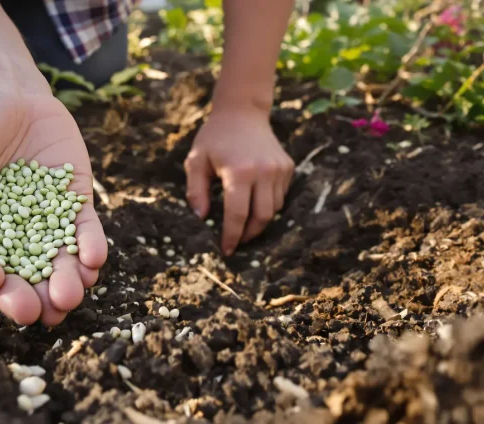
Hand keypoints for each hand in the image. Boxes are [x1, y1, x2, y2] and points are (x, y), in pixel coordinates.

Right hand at [0, 77, 106, 325]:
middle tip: (36, 312)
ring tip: (69, 295)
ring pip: (55, 261)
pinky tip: (93, 260)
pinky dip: (89, 246)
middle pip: (17, 273)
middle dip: (27, 295)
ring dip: (64, 282)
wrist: (2, 88)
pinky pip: (84, 230)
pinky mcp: (74, 203)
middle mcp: (6, 235)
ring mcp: (44, 221)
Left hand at [184, 106, 293, 254]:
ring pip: (274, 209)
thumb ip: (196, 191)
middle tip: (236, 241)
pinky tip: (254, 202)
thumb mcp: (196, 161)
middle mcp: (263, 171)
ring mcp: (279, 169)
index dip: (232, 236)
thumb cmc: (214, 137)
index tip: (226, 250)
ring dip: (259, 221)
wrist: (242, 112)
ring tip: (244, 224)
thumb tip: (200, 218)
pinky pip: (280, 196)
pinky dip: (268, 205)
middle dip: (248, 234)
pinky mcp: (288, 167)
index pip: (237, 214)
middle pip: (261, 217)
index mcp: (239, 172)